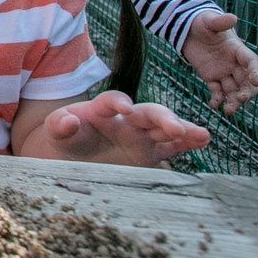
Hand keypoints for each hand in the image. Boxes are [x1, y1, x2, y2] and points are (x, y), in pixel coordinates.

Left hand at [38, 91, 210, 165]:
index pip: (112, 100)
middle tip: (175, 127)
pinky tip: (202, 140)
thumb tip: (69, 120)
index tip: (124, 109)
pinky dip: (187, 143)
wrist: (71, 157)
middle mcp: (125, 120)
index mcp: (101, 110)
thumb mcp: (55, 131)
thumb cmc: (63, 138)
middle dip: (162, 117)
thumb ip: (59, 125)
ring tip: (201, 134)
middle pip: (147, 112)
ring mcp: (140, 135)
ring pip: (165, 128)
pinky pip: (171, 147)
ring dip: (183, 129)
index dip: (118, 102)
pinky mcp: (150, 153)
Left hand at [180, 12, 257, 114]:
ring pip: (233, 90)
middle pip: (246, 81)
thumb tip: (232, 17)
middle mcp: (234, 63)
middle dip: (246, 92)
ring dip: (233, 101)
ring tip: (227, 111)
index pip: (252, 63)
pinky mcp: (210, 77)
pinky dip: (217, 99)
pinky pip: (217, 91)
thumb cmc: (201, 22)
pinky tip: (213, 105)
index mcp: (238, 50)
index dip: (256, 72)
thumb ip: (220, 22)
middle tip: (240, 99)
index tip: (256, 81)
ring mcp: (223, 72)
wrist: (187, 29)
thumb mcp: (209, 21)